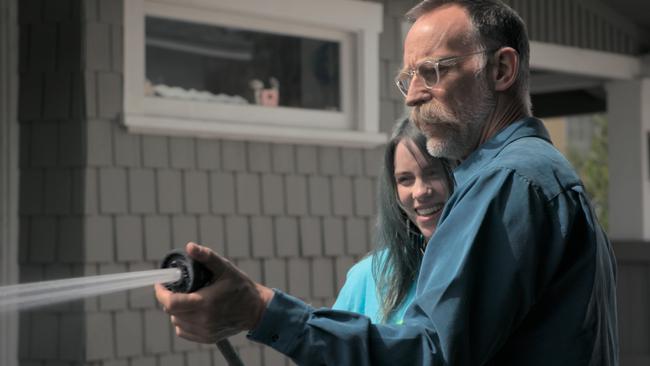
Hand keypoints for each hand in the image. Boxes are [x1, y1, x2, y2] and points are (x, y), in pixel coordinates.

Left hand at [154, 242, 274, 342]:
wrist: (256, 309)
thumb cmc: (240, 286)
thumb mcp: (225, 268)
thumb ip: (206, 257)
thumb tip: (190, 247)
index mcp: (205, 302)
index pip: (171, 303)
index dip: (161, 293)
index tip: (161, 284)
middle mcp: (203, 320)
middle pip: (172, 312)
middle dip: (169, 298)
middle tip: (177, 288)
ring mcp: (205, 331)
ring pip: (176, 321)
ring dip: (177, 310)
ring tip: (187, 299)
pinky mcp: (207, 338)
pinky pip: (183, 331)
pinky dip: (183, 321)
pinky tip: (192, 311)